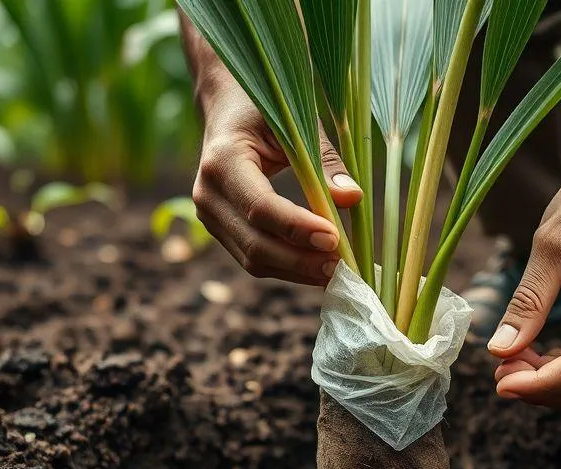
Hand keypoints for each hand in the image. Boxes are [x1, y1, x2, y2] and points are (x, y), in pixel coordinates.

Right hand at [192, 85, 361, 285]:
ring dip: (297, 270)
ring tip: (336, 270)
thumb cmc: (264, 108)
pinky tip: (317, 265)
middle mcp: (207, 194)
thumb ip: (324, 162)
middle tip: (343, 266)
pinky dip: (287, 266)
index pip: (260, 207)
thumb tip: (353, 198)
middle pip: (256, 245)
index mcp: (222, 160)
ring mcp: (209, 216)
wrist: (227, 106)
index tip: (335, 238)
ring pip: (254, 260)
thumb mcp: (297, 125)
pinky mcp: (220, 229)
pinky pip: (253, 257)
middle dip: (301, 261)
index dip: (298, 228)